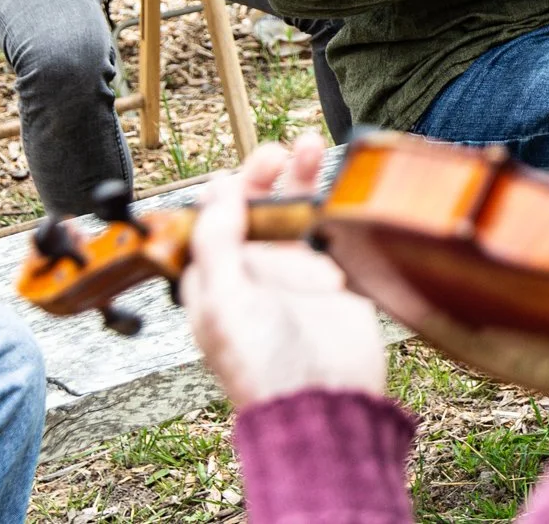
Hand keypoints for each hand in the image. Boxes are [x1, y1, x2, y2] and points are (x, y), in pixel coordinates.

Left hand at [183, 135, 387, 412]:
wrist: (324, 403)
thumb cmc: (263, 368)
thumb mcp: (226, 303)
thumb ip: (218, 242)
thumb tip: (217, 187)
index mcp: (216, 280)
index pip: (213, 220)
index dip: (226, 190)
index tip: (241, 170)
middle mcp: (253, 272)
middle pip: (255, 207)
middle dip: (264, 175)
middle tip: (279, 153)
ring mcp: (293, 273)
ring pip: (292, 211)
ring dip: (299, 177)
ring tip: (311, 145)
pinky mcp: (331, 277)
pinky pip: (328, 228)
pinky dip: (331, 202)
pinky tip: (336, 184)